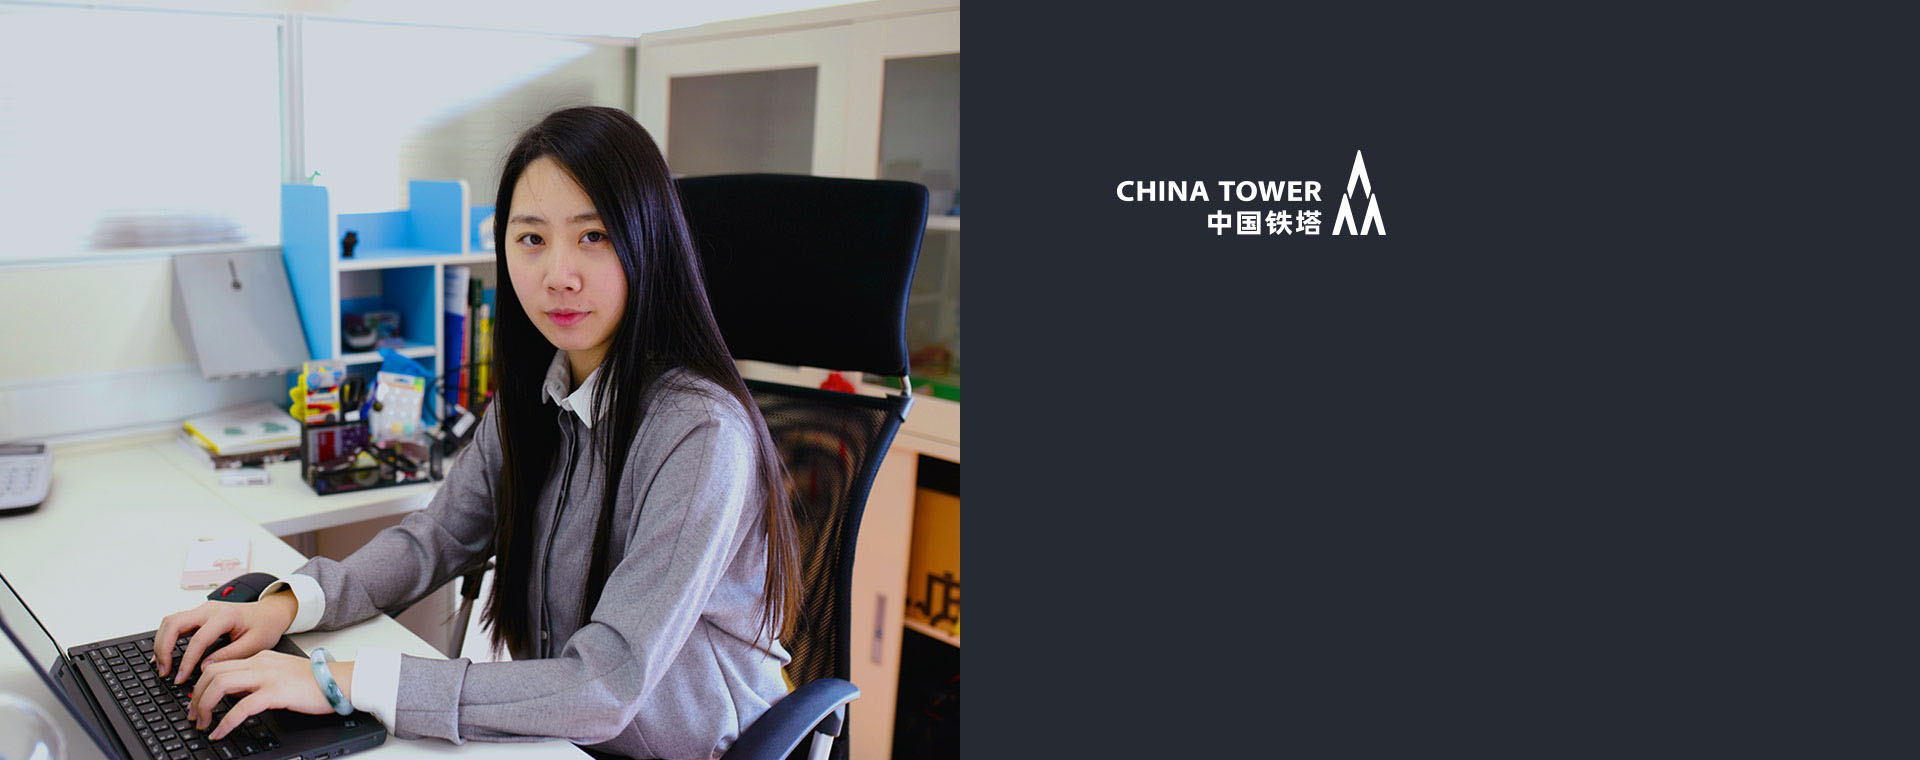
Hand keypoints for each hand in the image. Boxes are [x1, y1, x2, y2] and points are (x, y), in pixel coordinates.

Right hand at [154, 592, 297, 683]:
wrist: (271, 613)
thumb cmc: (265, 626)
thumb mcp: (255, 645)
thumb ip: (230, 655)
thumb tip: (205, 668)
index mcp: (225, 615)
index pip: (197, 639)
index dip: (186, 661)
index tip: (180, 678)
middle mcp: (210, 609)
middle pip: (174, 623)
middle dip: (163, 649)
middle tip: (164, 672)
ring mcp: (203, 610)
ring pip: (170, 621)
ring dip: (161, 643)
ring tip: (162, 666)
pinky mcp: (199, 615)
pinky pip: (176, 624)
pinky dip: (166, 639)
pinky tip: (165, 656)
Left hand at [190, 650, 351, 739]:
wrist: (340, 682)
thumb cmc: (314, 683)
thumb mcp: (279, 675)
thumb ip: (257, 679)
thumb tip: (234, 694)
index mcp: (259, 658)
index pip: (218, 664)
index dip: (200, 684)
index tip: (195, 702)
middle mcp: (260, 663)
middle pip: (212, 672)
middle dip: (196, 695)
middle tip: (193, 715)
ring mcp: (267, 676)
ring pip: (221, 685)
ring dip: (204, 706)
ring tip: (203, 723)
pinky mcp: (276, 692)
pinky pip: (242, 707)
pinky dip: (226, 722)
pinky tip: (220, 732)